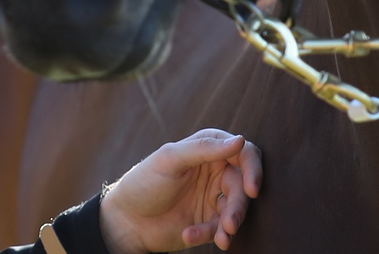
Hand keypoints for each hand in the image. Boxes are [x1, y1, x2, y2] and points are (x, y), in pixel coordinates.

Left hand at [98, 129, 261, 252]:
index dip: (253, 169)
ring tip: (221, 238)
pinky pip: (219, 228)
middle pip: (242, 186)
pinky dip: (209, 234)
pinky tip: (189, 235)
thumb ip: (203, 149)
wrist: (126, 219)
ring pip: (235, 209)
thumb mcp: (169, 160)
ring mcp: (213, 197)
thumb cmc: (144, 181)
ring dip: (229, 224)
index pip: (244, 153)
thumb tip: (241, 141)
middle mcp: (215, 171)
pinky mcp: (210, 221)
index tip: (251, 189)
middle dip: (238, 206)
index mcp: (208, 149)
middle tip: (230, 223)